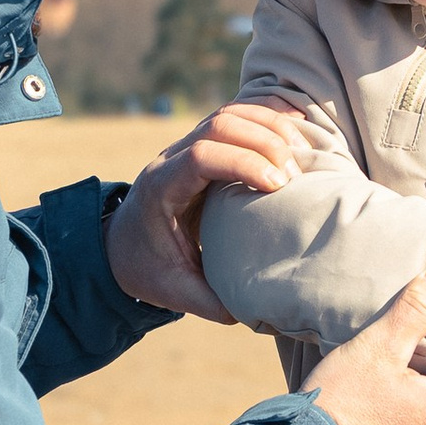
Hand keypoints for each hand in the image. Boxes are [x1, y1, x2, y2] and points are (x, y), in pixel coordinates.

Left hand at [106, 99, 309, 323]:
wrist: (122, 245)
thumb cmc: (149, 268)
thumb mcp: (175, 293)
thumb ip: (212, 302)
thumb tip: (261, 312)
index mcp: (160, 189)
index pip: (200, 156)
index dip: (241, 162)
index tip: (277, 186)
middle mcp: (171, 158)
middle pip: (219, 123)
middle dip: (264, 141)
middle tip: (296, 175)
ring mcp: (188, 144)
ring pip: (230, 112)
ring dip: (271, 126)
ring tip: (303, 155)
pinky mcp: (206, 143)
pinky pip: (238, 115)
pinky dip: (269, 117)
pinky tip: (298, 131)